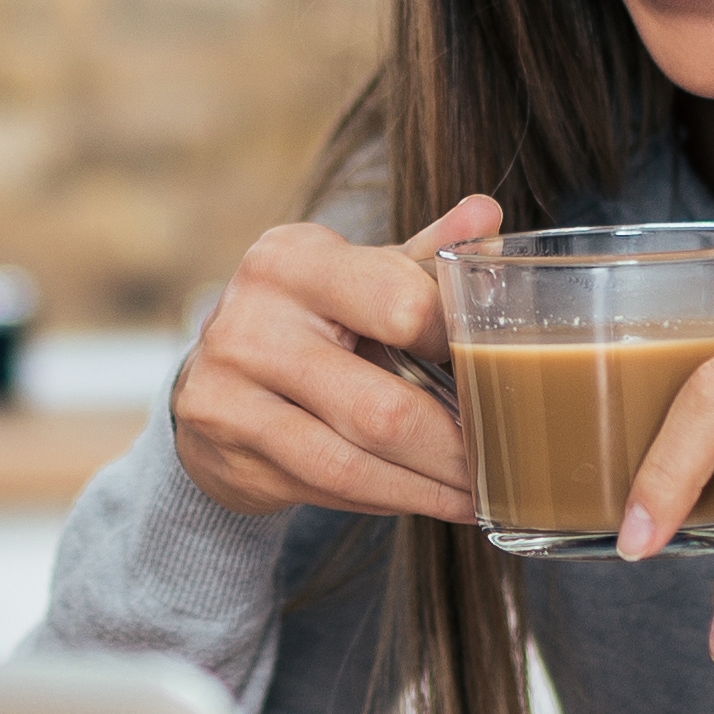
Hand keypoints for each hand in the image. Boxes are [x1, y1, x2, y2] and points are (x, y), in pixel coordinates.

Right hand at [168, 193, 498, 524]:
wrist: (212, 378)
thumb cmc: (308, 320)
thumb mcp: (356, 277)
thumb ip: (422, 256)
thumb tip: (487, 214)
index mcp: (293, 260)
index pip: (401, 304)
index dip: (458, 345)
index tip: (495, 372)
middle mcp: (252, 321)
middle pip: (383, 408)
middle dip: (454, 448)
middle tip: (501, 463)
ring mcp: (230, 392)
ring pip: (353, 463)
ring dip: (427, 488)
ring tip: (476, 497)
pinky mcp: (228, 451)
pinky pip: (327, 490)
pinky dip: (387, 499)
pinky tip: (425, 499)